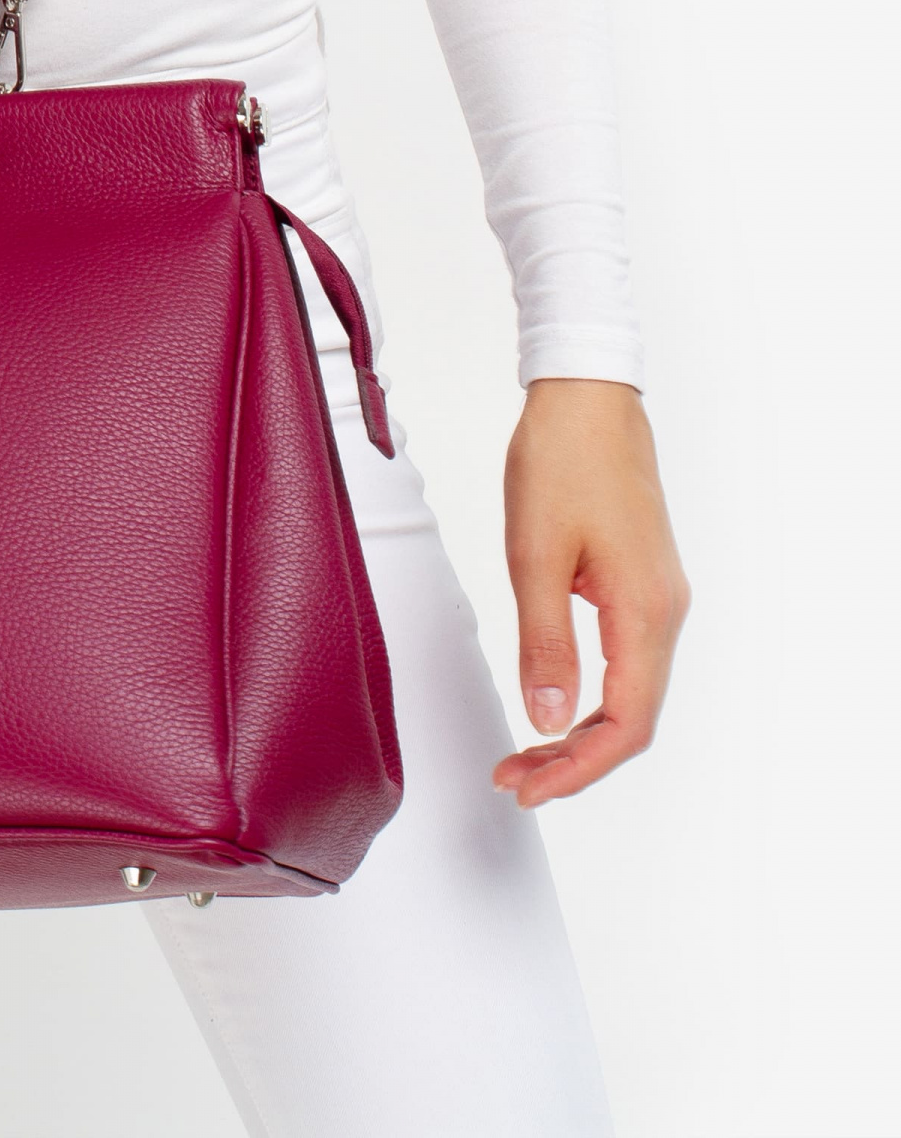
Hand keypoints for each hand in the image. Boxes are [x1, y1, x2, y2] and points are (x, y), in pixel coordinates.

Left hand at [494, 379, 688, 806]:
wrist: (586, 396)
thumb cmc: (560, 462)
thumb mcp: (535, 556)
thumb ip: (545, 643)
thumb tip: (548, 720)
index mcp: (645, 611)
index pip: (626, 724)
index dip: (579, 768)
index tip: (528, 785)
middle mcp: (665, 611)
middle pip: (633, 718)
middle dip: (575, 760)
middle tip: (516, 778)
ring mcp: (659, 596)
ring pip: (631, 691)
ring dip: (582, 731)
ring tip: (526, 753)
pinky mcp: (643, 580)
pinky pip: (627, 659)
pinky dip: (592, 694)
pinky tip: (555, 701)